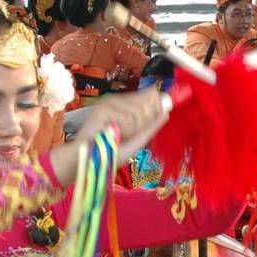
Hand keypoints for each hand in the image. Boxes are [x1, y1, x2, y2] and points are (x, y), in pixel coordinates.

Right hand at [50, 89, 169, 184]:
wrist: (89, 161)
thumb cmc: (111, 152)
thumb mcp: (137, 139)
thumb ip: (151, 125)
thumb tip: (167, 111)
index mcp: (124, 105)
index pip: (150, 95)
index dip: (156, 108)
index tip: (145, 124)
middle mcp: (117, 100)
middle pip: (149, 102)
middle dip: (144, 123)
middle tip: (127, 134)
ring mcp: (108, 103)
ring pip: (141, 112)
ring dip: (133, 130)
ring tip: (118, 136)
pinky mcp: (103, 109)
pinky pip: (129, 119)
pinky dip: (125, 132)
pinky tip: (112, 135)